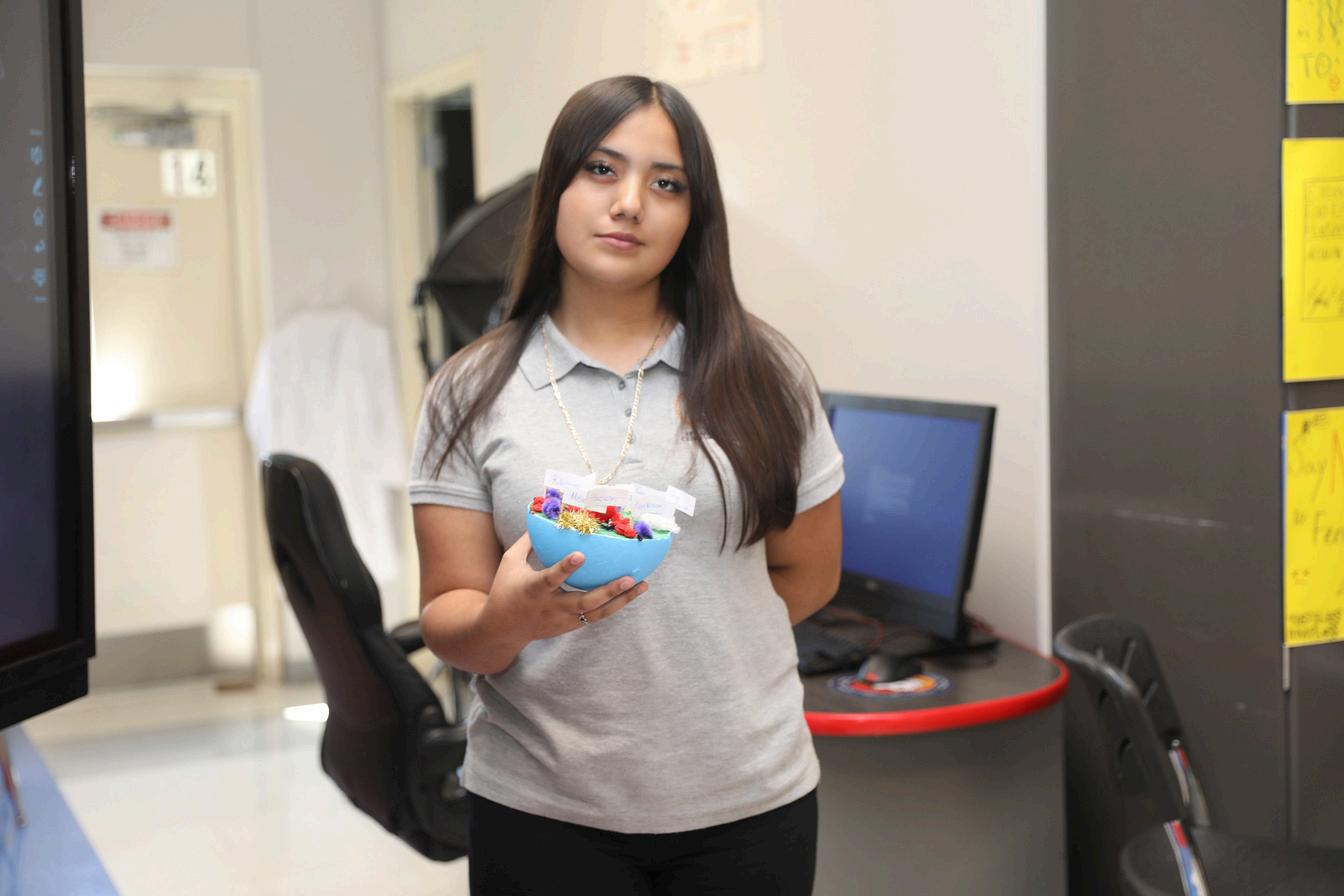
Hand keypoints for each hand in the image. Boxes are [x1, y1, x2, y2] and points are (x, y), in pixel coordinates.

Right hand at [484, 532, 649, 641]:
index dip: (565, 568)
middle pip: (583, 602)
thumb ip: (527, 541)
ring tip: (642, 585)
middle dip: (607, 591)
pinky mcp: (570, 626)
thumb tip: (543, 516)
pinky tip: (633, 592)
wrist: (502, 629)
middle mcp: (551, 607)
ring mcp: (563, 620)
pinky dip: (615, 605)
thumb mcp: (510, 562)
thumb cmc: (505, 588)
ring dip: (621, 600)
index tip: (581, 555)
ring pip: (596, 613)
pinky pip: (596, 616)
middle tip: (629, 577)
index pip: (550, 579)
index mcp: (533, 590)